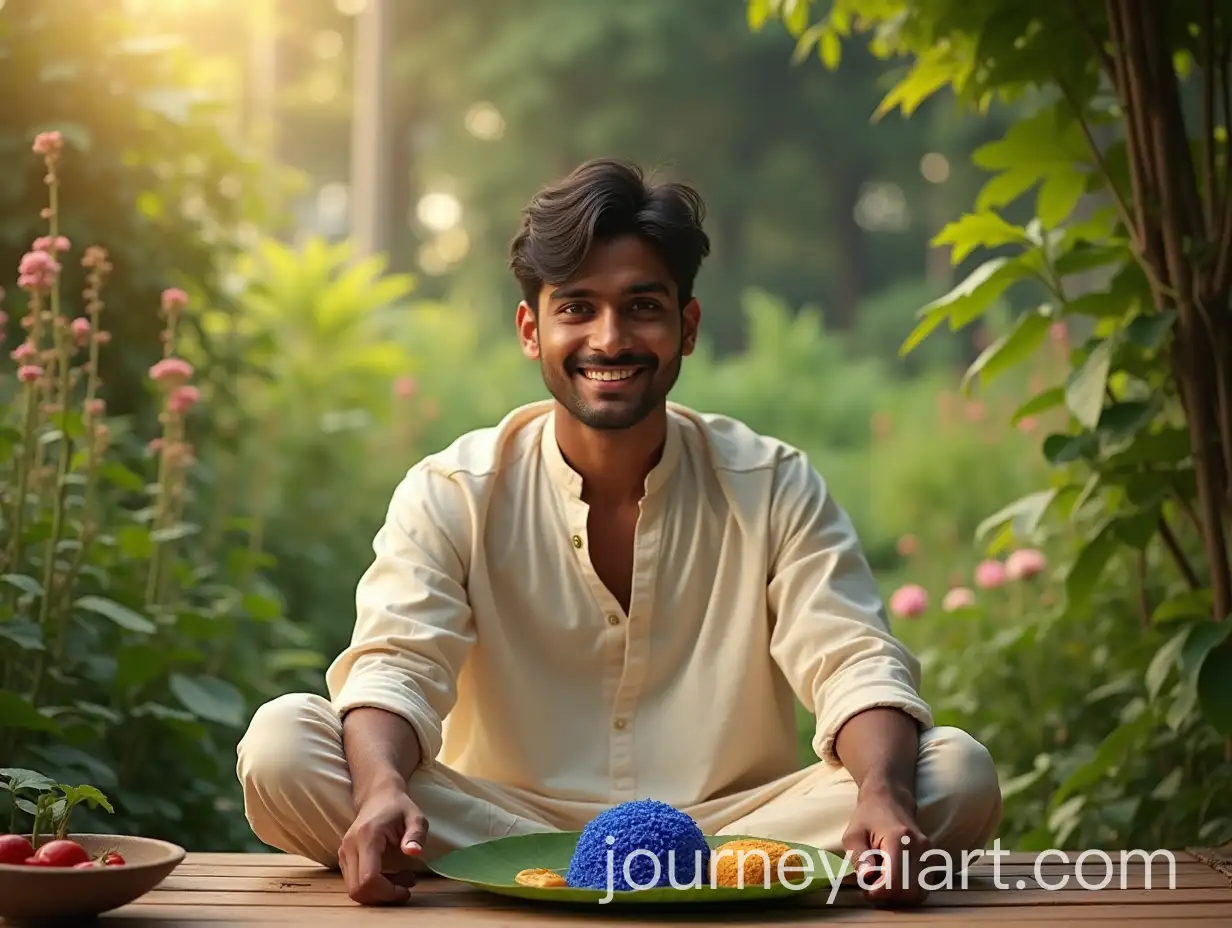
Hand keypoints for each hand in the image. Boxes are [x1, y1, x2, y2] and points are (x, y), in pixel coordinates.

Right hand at [339, 787, 428, 904]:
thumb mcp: (416, 817)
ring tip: (401, 880)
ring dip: (377, 894)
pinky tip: (389, 877)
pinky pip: (353, 883)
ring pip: (354, 889)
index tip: (407, 890)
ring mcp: (343, 853)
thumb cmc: (399, 807)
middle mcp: (349, 846)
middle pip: (358, 889)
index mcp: (367, 837)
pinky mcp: (343, 858)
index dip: (387, 892)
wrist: (377, 795)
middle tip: (405, 887)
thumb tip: (414, 852)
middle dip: (383, 896)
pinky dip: (371, 888)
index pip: (369, 878)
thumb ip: (416, 834)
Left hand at [841, 785, 931, 906]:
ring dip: (901, 895)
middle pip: (911, 892)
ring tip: (884, 882)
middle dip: (890, 896)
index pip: (896, 881)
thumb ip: (858, 857)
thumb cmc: (867, 817)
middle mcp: (920, 847)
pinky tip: (894, 878)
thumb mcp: (853, 835)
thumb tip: (867, 878)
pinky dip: (909, 889)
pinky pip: (924, 886)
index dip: (879, 893)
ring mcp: (929, 853)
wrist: (889, 800)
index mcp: (899, 839)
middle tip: (874, 886)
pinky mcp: (931, 858)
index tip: (866, 890)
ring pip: (921, 892)